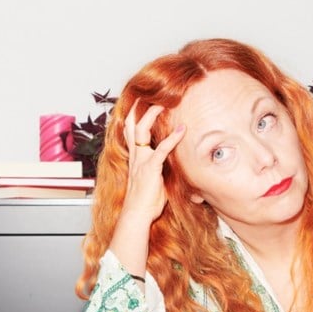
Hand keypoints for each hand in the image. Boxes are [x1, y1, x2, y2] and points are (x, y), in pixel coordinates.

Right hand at [109, 102, 185, 275]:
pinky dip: (172, 138)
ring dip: (151, 116)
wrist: (137, 215)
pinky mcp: (151, 168)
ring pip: (141, 131)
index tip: (140, 105)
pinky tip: (182, 130)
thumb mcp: (153, 183)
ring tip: (162, 104)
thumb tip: (171, 170)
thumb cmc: (145, 204)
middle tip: (145, 96)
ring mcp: (142, 161)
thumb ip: (160, 172)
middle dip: (137, 109)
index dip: (133, 118)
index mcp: (135, 159)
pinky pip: (161, 149)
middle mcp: (136, 157)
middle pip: (130, 126)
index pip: (130, 133)